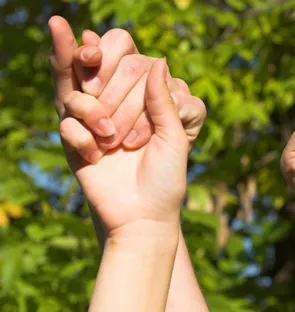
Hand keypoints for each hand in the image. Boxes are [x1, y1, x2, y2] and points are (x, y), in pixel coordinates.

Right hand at [48, 17, 205, 233]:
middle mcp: (121, 100)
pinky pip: (67, 120)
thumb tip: (157, 59)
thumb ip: (164, 98)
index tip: (149, 122)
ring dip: (95, 111)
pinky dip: (82, 138)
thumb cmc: (165, 177)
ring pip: (80, 89)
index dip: (132, 76)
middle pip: (102, 66)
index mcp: (151, 97)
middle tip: (128, 136)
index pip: (134, 60)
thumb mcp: (174, 137)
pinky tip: (97, 156)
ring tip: (112, 140)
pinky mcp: (74, 135)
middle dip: (117, 96)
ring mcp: (95, 115)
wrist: (141, 215)